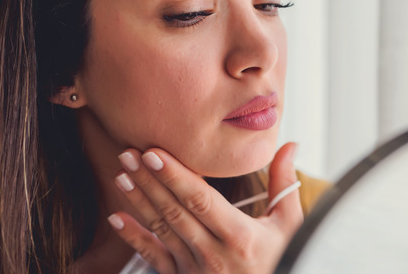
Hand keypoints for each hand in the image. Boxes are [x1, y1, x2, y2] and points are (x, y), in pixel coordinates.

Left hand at [109, 143, 302, 273]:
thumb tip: (289, 146)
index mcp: (240, 237)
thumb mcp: (290, 226)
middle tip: (129, 153)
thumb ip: (284, 185)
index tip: (154, 153)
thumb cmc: (283, 260)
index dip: (175, 175)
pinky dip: (133, 238)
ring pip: (162, 230)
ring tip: (122, 174)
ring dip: (139, 201)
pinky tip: (117, 218)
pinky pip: (154, 258)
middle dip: (149, 180)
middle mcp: (215, 255)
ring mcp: (196, 271)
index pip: (201, 200)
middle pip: (175, 211)